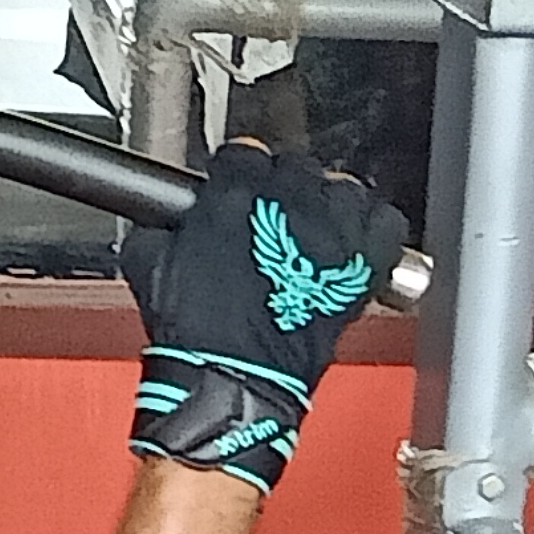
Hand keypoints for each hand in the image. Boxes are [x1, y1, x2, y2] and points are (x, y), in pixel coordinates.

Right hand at [120, 141, 406, 495]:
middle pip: (296, 165)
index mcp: (235, 197)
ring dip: (326, 200)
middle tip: (270, 210)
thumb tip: (168, 221)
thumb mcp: (148, 264)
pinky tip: (352, 236)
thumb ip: (159, 227)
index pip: (244, 153)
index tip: (234, 183)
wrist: (231, 380)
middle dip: (281, 184)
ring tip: (311, 220)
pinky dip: (372, 225)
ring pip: (343, 187)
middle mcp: (289, 208)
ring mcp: (331, 235)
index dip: (235, 170)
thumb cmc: (197, 334)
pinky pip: (385, 223)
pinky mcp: (361, 267)